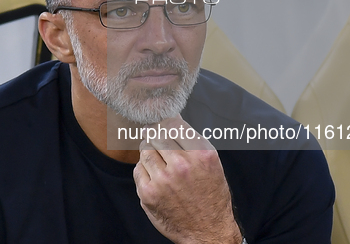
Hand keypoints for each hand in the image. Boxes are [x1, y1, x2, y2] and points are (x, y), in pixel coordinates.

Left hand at [133, 117, 242, 243]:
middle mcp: (182, 165)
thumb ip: (191, 140)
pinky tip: (155, 176)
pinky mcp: (149, 193)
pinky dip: (144, 169)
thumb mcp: (211, 163)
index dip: (166, 122)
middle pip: (156, 134)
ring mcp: (163, 180)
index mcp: (201, 154)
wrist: (208, 231)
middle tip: (158, 141)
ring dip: (149, 151)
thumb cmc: (211, 195)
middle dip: (156, 135)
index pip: (173, 123)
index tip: (164, 125)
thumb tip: (172, 118)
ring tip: (158, 160)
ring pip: (145, 149)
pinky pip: (138, 168)